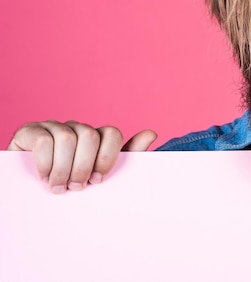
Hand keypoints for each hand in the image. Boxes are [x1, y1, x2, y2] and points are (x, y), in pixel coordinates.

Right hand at [7, 120, 156, 193]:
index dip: (107, 158)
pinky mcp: (30, 131)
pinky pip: (44, 140)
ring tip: (58, 187)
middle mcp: (75, 128)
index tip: (98, 180)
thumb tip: (152, 133)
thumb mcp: (97, 175)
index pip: (112, 134)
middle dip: (84, 167)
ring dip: (63, 169)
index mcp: (95, 137)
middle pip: (90, 136)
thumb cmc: (69, 182)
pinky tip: (43, 176)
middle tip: (76, 188)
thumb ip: (125, 157)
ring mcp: (53, 127)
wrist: (28, 192)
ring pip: (68, 138)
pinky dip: (45, 162)